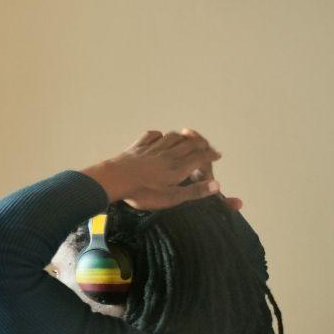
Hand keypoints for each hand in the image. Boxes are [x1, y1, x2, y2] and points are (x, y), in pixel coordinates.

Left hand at [81, 129, 237, 210]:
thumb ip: (194, 191)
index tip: (217, 154)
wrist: (116, 179)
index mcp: (178, 167)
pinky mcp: (136, 147)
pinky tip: (158, 136)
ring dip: (182, 136)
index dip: (210, 155)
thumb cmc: (143, 192)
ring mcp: (151, 148)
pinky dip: (157, 135)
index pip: (199, 157)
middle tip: (206, 145)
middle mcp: (167, 154)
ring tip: (187, 137)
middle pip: (188, 144)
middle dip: (200, 144)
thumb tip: (216, 185)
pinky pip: (149, 136)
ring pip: (171, 137)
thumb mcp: (171, 198)